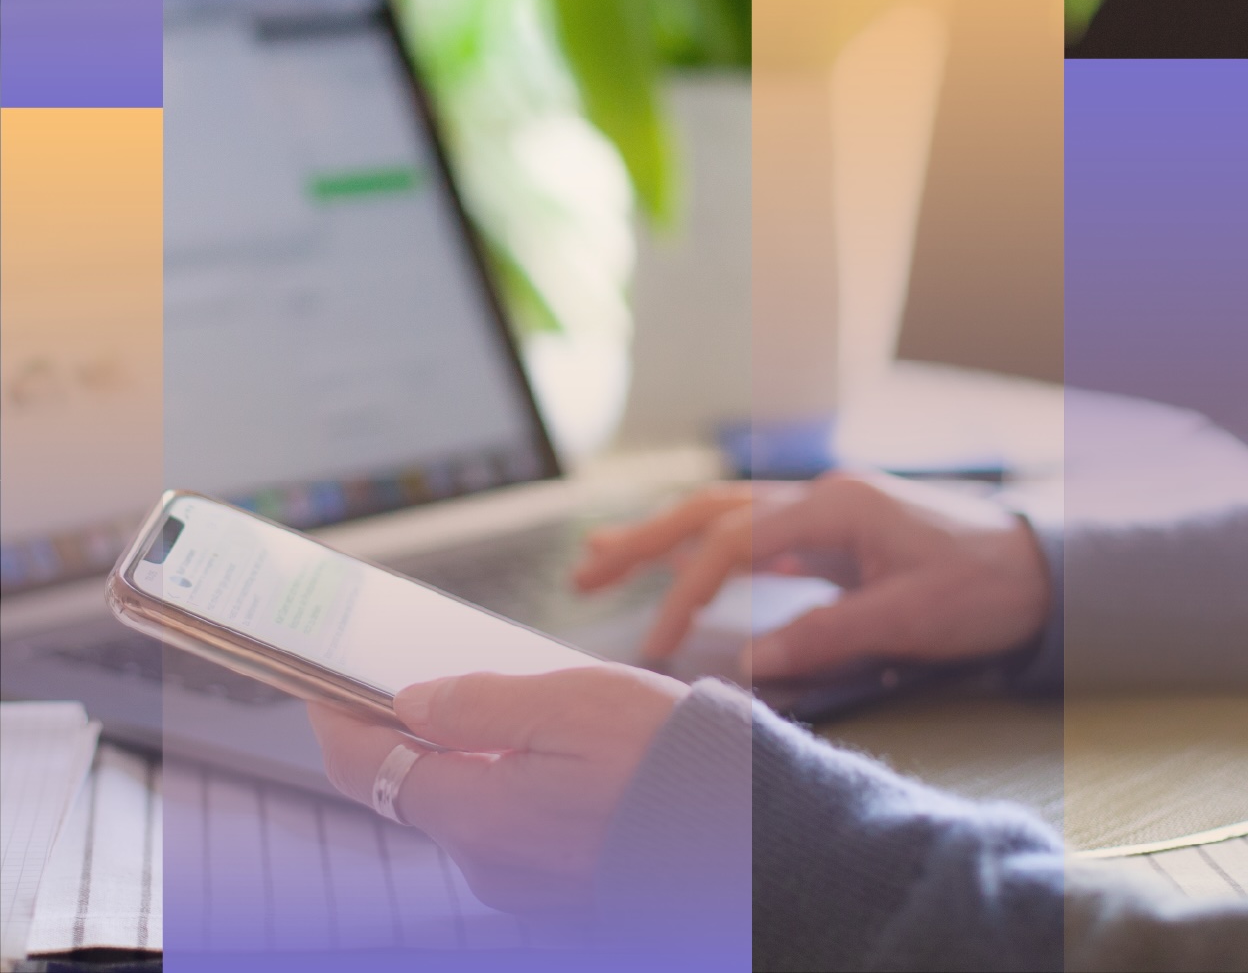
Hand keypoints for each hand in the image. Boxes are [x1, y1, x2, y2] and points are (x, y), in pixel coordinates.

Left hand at [307, 664, 687, 912]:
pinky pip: (510, 831)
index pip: (368, 769)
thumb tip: (412, 703)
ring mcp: (526, 889)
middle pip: (416, 790)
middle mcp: (490, 867)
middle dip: (409, 733)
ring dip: (467, 759)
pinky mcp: (562, 894)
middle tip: (422, 676)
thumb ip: (478, 706)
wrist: (756, 836)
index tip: (318, 686)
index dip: (334, 723)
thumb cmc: (668, 761)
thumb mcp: (568, 703)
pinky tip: (549, 753)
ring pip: (466, 809)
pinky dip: (508, 787)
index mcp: (479, 817)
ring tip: (507, 705)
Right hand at [574, 474, 1051, 678]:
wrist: (1040, 566)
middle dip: (643, 538)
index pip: (732, 543)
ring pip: (722, 513)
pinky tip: (679, 565)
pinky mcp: (828, 530)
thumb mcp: (910, 617)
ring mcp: (821, 508)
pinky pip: (749, 531)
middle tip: (584, 571)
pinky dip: (703, 547)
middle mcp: (817, 495)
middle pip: (710, 509)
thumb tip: (749, 664)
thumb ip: (826, 635)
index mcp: (833, 505)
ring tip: (602, 556)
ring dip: (662, 535)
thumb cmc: (983, 586)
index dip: (685, 592)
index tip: (653, 643)